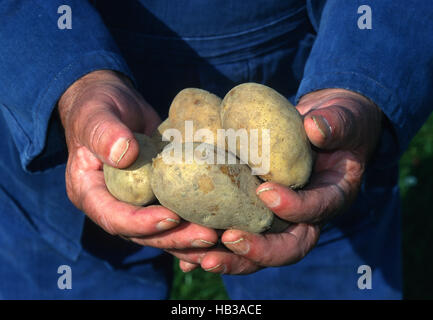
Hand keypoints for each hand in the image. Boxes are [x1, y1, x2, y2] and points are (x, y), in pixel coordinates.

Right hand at [58, 70, 217, 248]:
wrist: (115, 105)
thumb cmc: (98, 106)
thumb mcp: (95, 114)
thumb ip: (104, 132)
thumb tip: (125, 154)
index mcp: (90, 192)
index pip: (113, 217)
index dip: (141, 223)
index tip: (170, 217)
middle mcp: (114, 205)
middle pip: (144, 234)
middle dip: (176, 237)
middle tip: (208, 235)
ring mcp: (137, 204)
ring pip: (163, 232)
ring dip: (191, 239)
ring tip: (220, 236)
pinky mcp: (158, 196)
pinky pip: (177, 214)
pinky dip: (196, 223)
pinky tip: (223, 226)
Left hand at [171, 88, 382, 273]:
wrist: (318, 127)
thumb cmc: (337, 121)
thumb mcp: (345, 118)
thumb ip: (336, 124)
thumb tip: (315, 127)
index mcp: (331, 197)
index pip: (317, 210)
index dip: (294, 207)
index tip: (265, 192)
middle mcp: (306, 216)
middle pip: (287, 247)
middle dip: (259, 249)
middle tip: (230, 240)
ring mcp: (280, 218)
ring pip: (259, 250)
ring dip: (232, 258)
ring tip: (202, 258)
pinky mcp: (257, 212)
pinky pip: (240, 234)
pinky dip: (216, 248)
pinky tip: (188, 258)